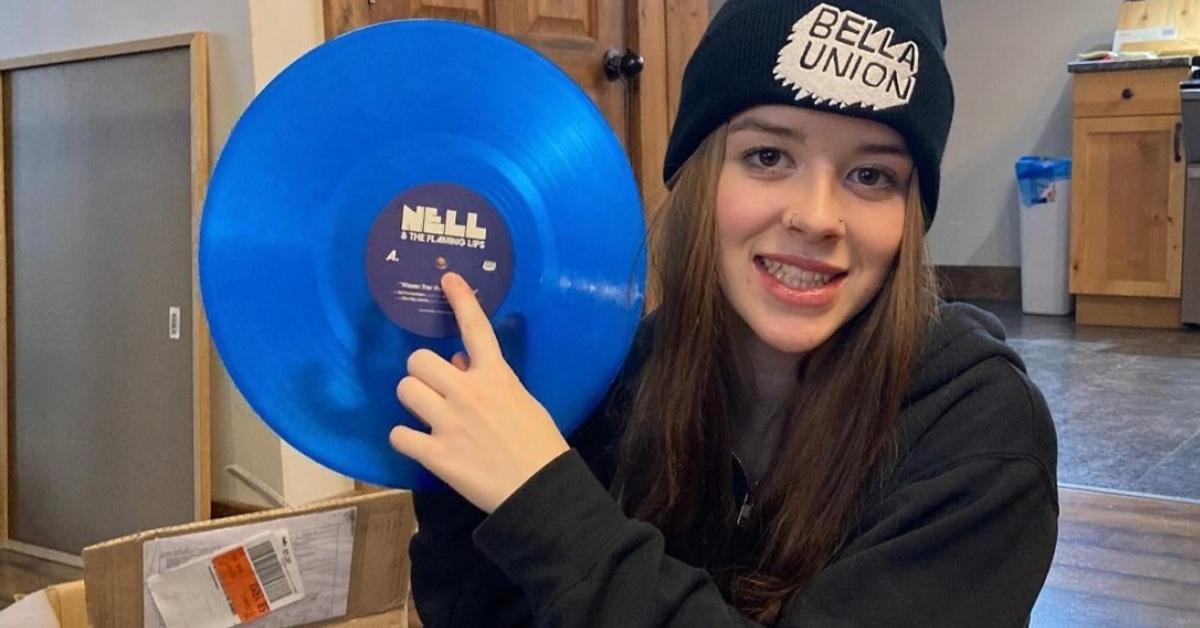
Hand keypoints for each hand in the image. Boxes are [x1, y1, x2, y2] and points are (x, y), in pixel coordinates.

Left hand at [388, 272, 568, 512]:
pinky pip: (398, 434)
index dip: (460, 300)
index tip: (447, 279)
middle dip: (421, 374)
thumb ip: (489, 380)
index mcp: (496, 376)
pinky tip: (417, 443)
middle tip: (432, 389)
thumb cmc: (540, 445)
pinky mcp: (436, 455)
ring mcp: (448, 423)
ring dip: (411, 401)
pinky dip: (404, 438)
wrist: (542, 491)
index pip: (475, 328)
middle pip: (419, 361)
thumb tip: (458, 363)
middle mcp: (468, 393)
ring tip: (424, 414)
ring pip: (405, 389)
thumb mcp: (522, 402)